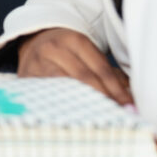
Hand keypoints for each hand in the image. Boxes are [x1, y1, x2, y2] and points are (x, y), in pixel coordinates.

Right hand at [17, 28, 133, 105]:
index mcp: (74, 40)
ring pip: (65, 86)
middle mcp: (54, 48)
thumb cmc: (68, 52)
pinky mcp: (26, 76)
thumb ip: (110, 73)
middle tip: (119, 115)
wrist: (34, 42)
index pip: (100, 68)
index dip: (116, 90)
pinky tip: (76, 115)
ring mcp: (38, 62)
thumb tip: (130, 98)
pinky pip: (48, 94)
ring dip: (85, 104)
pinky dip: (64, 105)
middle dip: (104, 98)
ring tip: (100, 116)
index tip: (129, 106)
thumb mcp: (88, 52)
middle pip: (84, 77)